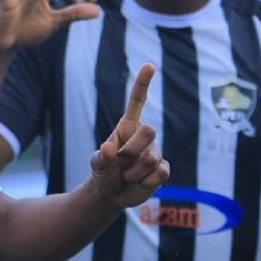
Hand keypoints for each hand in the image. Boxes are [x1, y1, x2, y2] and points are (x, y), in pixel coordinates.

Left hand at [89, 63, 169, 206]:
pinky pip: (159, 174)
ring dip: (133, 172)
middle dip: (131, 151)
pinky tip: (138, 183)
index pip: (137, 103)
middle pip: (149, 131)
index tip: (149, 66)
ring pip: (151, 158)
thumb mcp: (97, 165)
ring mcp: (155, 152)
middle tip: (120, 164)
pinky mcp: (162, 169)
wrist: (112, 194)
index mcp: (126, 128)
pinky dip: (144, 183)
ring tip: (126, 176)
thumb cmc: (104, 173)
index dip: (143, 84)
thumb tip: (108, 148)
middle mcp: (143, 136)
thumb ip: (101, 158)